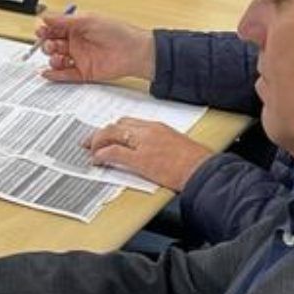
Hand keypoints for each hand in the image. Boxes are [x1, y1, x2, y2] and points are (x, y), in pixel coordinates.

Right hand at [38, 14, 154, 83]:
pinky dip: (55, 75)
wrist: (134, 51)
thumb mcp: (87, 20)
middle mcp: (77, 43)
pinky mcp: (84, 72)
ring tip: (57, 57)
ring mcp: (80, 58)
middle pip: (53, 45)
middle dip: (47, 45)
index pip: (55, 29)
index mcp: (77, 28)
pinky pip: (65, 75)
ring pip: (57, 60)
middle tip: (50, 45)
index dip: (46, 30)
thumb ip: (64, 20)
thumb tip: (45, 16)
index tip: (40, 31)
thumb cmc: (117, 32)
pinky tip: (48, 73)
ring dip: (52, 59)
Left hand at [85, 117, 208, 190]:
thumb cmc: (195, 162)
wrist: (202, 171)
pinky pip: (114, 153)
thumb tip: (147, 150)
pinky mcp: (140, 159)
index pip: (128, 122)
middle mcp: (148, 131)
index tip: (106, 135)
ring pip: (111, 135)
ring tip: (90, 150)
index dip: (113, 128)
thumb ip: (158, 143)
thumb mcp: (175, 145)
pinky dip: (102, 155)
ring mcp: (143, 144)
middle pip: (116, 125)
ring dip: (97, 142)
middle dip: (100, 133)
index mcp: (157, 127)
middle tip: (90, 141)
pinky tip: (97, 160)